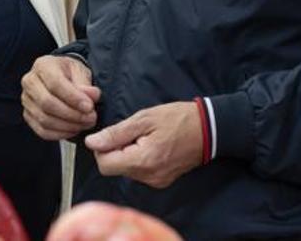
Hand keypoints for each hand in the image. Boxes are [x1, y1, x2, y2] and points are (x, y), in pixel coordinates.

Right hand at [21, 55, 101, 139]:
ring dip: (68, 126)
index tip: (89, 106)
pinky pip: (42, 130)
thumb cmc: (70, 73)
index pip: (55, 83)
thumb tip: (92, 96)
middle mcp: (30, 82)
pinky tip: (74, 130)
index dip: (73, 98)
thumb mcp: (81, 71)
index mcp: (42, 65)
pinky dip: (60, 134)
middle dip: (72, 114)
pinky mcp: (28, 115)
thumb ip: (86, 85)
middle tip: (90, 118)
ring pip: (44, 119)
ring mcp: (26, 100)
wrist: (61, 77)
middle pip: (47, 103)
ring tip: (85, 124)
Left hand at [84, 101, 202, 188]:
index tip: (114, 134)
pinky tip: (152, 146)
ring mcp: (157, 181)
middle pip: (114, 168)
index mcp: (143, 161)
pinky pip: (139, 172)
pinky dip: (139, 160)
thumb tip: (91, 143)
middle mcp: (149, 177)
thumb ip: (115, 133)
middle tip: (133, 134)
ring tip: (145, 138)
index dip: (102, 148)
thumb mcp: (144, 119)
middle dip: (116, 150)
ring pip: (126, 170)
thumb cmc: (177, 119)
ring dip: (128, 154)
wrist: (209, 130)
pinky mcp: (162, 181)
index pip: (105, 165)